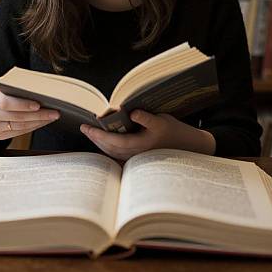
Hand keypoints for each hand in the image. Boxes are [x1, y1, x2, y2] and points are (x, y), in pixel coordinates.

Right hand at [0, 81, 59, 143]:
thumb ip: (12, 85)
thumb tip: (38, 87)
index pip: (5, 103)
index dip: (22, 105)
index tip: (38, 104)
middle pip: (15, 117)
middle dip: (38, 115)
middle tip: (54, 112)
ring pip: (19, 126)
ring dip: (39, 122)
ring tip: (52, 116)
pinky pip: (19, 132)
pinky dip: (33, 127)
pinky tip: (43, 121)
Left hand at [80, 110, 215, 160]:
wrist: (187, 146)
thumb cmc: (173, 131)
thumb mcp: (161, 120)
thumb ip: (146, 117)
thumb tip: (132, 113)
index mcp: (140, 144)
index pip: (113, 141)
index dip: (98, 135)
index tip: (87, 127)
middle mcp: (136, 154)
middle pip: (109, 148)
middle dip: (95, 138)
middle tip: (84, 128)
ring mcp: (136, 158)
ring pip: (112, 153)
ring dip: (100, 144)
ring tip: (90, 133)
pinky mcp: (138, 158)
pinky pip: (118, 155)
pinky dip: (108, 148)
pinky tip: (103, 142)